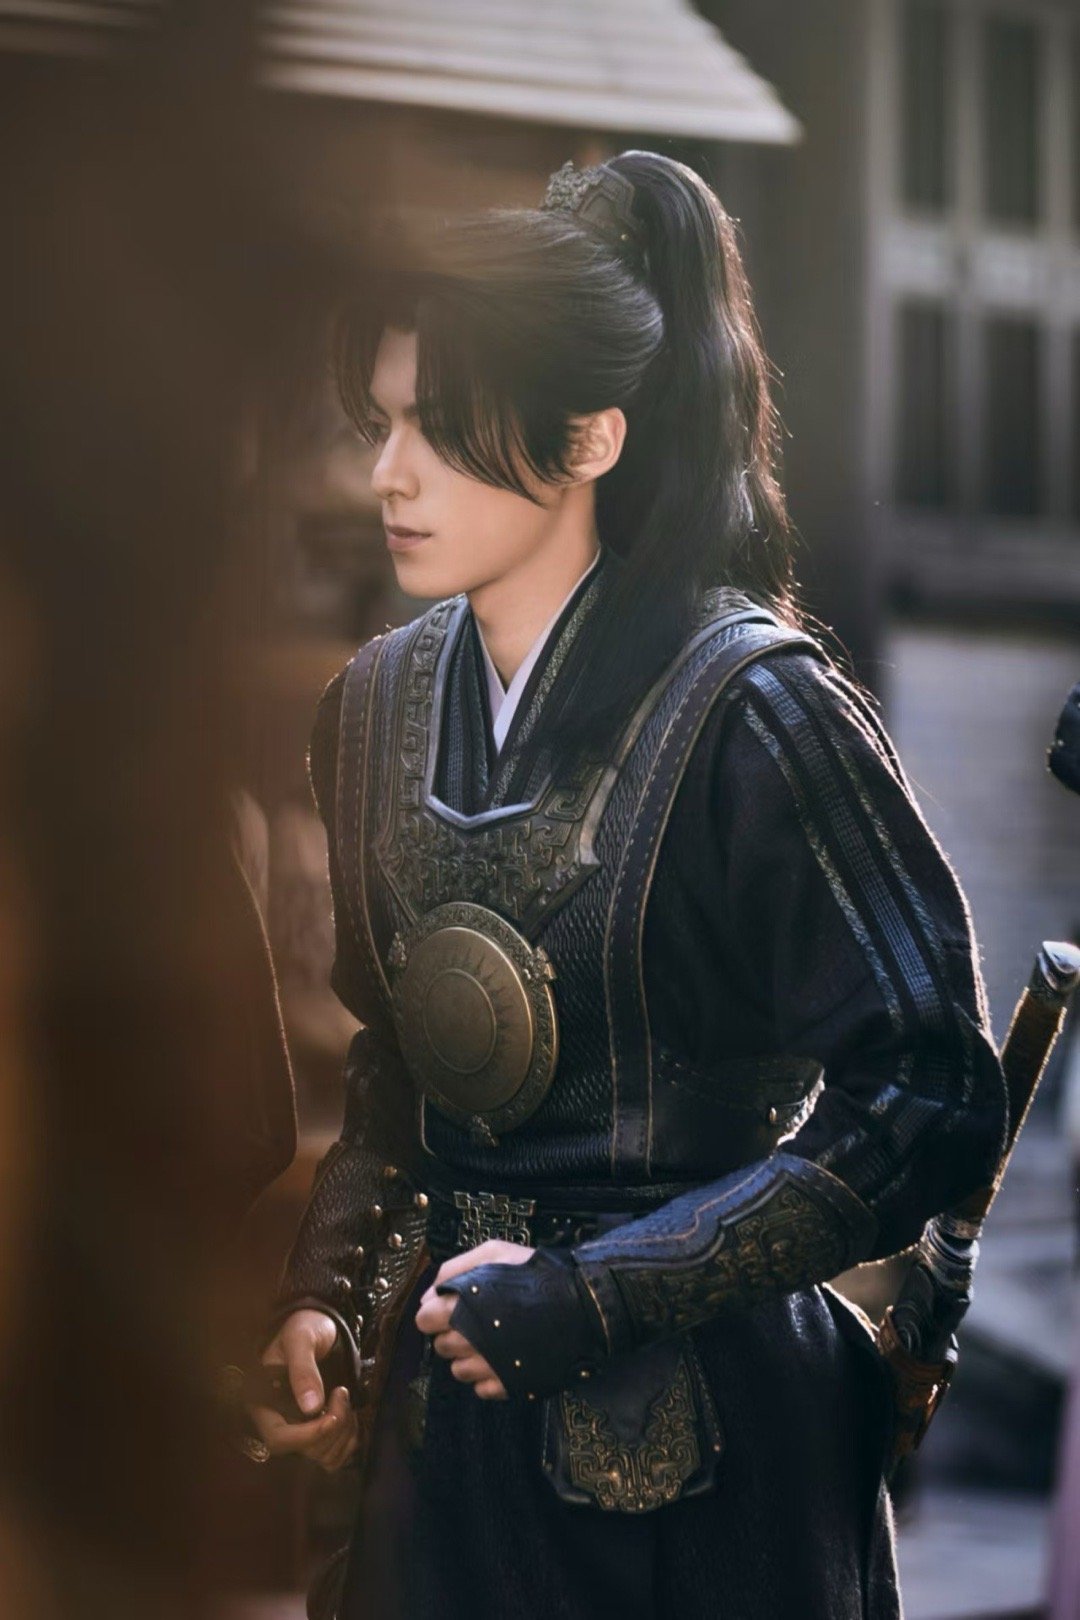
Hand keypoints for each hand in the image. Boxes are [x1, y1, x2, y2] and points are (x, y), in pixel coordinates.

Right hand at [249, 1308, 358, 1470]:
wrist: (320, 1327)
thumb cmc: (304, 1327)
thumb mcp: (301, 1340)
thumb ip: (303, 1369)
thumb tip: (310, 1407)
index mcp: (265, 1403)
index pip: (278, 1438)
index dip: (306, 1436)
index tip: (331, 1417)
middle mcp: (281, 1422)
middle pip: (305, 1450)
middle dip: (332, 1426)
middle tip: (342, 1392)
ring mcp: (302, 1429)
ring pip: (324, 1455)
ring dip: (344, 1431)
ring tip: (345, 1397)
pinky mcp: (321, 1431)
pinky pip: (336, 1454)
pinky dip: (350, 1439)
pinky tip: (351, 1414)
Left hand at [414, 1240, 535, 1399]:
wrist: (582, 1305)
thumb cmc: (534, 1275)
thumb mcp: (493, 1252)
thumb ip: (453, 1270)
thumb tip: (428, 1296)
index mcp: (458, 1308)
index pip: (423, 1321)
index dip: (436, 1313)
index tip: (452, 1308)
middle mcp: (467, 1342)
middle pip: (441, 1347)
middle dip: (454, 1333)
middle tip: (478, 1319)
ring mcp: (487, 1367)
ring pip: (459, 1371)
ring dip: (470, 1357)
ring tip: (494, 1338)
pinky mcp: (507, 1386)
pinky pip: (482, 1389)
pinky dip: (490, 1376)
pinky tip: (506, 1357)